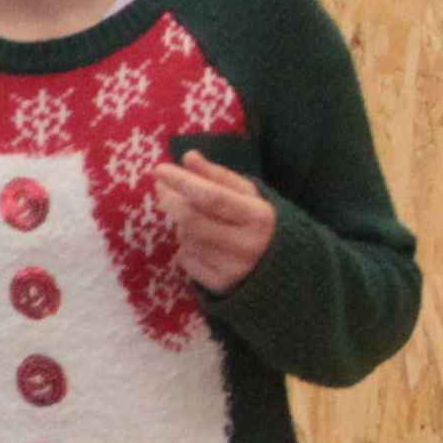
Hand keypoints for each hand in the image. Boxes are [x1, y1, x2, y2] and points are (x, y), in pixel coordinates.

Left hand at [155, 155, 275, 295]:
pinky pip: (185, 260)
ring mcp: (233, 269)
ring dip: (180, 225)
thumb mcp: (248, 196)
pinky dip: (185, 247)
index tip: (159, 169)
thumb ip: (218, 176)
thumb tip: (189, 157)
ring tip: (195, 220)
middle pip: (191, 219)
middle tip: (161, 188)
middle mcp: (248, 245)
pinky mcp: (220, 286)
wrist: (284, 270)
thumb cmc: (259, 224)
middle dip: (170, 200)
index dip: (183, 182)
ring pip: (185, 238)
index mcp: (259, 217)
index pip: (212, 197)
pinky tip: (201, 244)